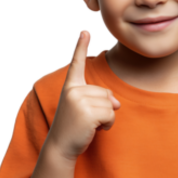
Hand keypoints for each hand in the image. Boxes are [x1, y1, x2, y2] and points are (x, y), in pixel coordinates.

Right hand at [48, 30, 120, 161]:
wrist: (61, 147)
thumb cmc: (74, 127)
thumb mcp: (84, 109)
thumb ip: (100, 99)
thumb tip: (116, 102)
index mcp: (70, 86)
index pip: (76, 64)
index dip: (80, 46)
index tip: (85, 30)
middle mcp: (72, 90)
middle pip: (105, 92)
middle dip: (103, 108)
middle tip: (87, 119)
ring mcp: (78, 100)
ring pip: (109, 104)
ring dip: (106, 118)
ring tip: (90, 125)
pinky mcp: (86, 112)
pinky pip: (110, 114)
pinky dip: (108, 124)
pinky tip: (95, 129)